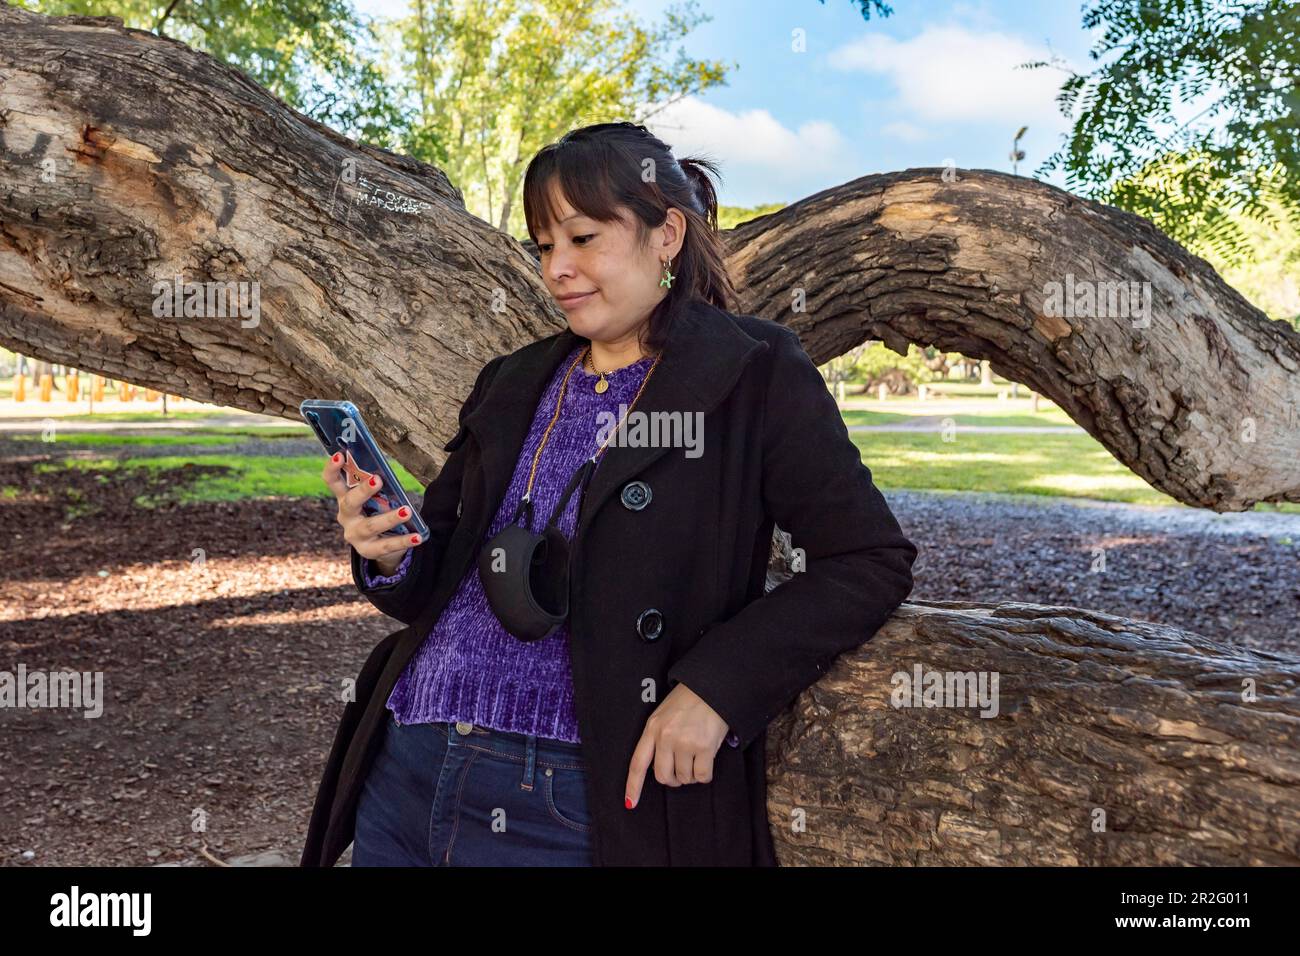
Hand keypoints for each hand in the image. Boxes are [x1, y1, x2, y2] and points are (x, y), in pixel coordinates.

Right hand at [321, 452, 419, 564]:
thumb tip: (388, 473)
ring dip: (389, 517)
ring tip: (407, 511)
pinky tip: (417, 537)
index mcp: (345, 498)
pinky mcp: (367, 551)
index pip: (333, 482)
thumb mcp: (376, 498)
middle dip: (363, 491)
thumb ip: (378, 488)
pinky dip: (403, 541)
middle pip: (350, 503)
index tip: (339, 455)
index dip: (332, 469)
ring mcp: (355, 535)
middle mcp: (346, 517)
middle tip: (377, 479)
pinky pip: (386, 545)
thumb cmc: (378, 512)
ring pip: (370, 526)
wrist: (380, 543)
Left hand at [624, 682, 728, 809]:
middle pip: (663, 776)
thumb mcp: (663, 714)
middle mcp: (665, 737)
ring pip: (684, 778)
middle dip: (673, 779)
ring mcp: (684, 743)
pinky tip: (707, 761)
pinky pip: (702, 776)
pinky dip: (705, 774)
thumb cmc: (689, 700)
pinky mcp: (704, 747)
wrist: (712, 686)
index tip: (630, 803)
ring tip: (697, 758)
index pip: (638, 763)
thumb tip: (661, 766)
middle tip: (681, 771)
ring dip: (691, 775)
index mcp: (652, 728)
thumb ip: (658, 736)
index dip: (633, 786)